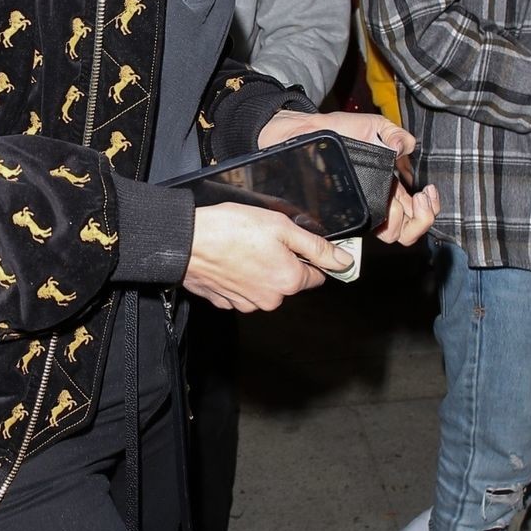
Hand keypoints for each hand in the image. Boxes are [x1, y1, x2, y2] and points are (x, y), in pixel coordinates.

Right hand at [183, 201, 354, 312]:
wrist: (187, 241)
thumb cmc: (231, 229)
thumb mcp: (282, 227)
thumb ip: (317, 247)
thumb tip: (344, 261)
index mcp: (289, 280)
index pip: (315, 276)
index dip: (307, 257)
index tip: (293, 243)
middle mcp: (270, 298)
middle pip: (288, 282)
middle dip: (281, 263)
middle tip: (263, 240)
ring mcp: (246, 303)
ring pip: (264, 287)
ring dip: (259, 270)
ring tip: (243, 248)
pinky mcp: (225, 302)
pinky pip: (241, 291)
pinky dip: (239, 277)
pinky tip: (230, 260)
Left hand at [256, 108, 436, 244]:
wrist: (309, 133)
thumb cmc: (340, 130)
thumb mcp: (375, 126)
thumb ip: (396, 134)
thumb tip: (404, 147)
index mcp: (392, 186)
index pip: (417, 211)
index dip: (428, 208)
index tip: (425, 192)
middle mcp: (381, 201)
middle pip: (409, 229)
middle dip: (421, 218)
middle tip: (418, 199)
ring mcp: (366, 208)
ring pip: (393, 234)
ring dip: (406, 223)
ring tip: (402, 204)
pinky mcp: (349, 213)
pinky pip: (367, 229)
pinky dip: (384, 225)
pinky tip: (385, 208)